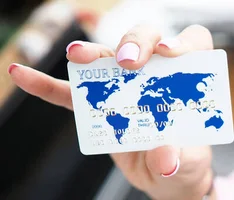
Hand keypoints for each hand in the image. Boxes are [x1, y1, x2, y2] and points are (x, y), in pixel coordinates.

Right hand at [8, 24, 215, 199]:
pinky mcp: (100, 106)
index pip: (191, 44)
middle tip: (129, 62)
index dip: (182, 42)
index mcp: (186, 79)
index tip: (169, 53)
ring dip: (92, 52)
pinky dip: (48, 84)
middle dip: (137, 42)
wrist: (167, 177)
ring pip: (108, 58)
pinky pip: (72, 92)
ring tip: (78, 55)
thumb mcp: (188, 162)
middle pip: (147, 41)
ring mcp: (125, 86)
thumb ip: (178, 156)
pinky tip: (23, 74)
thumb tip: (165, 158)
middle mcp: (156, 74)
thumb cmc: (186, 160)